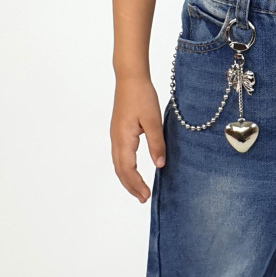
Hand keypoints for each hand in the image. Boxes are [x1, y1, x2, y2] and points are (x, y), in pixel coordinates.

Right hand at [111, 75, 166, 202]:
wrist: (130, 78)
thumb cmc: (141, 96)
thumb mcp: (153, 120)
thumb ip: (156, 144)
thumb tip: (159, 165)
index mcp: (123, 139)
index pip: (128, 169)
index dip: (137, 185)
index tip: (146, 196)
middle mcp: (116, 140)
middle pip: (120, 170)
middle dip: (131, 186)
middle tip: (143, 198)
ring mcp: (115, 135)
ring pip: (118, 164)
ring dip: (127, 178)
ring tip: (138, 189)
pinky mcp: (118, 131)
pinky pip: (119, 155)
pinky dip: (125, 168)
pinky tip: (132, 170)